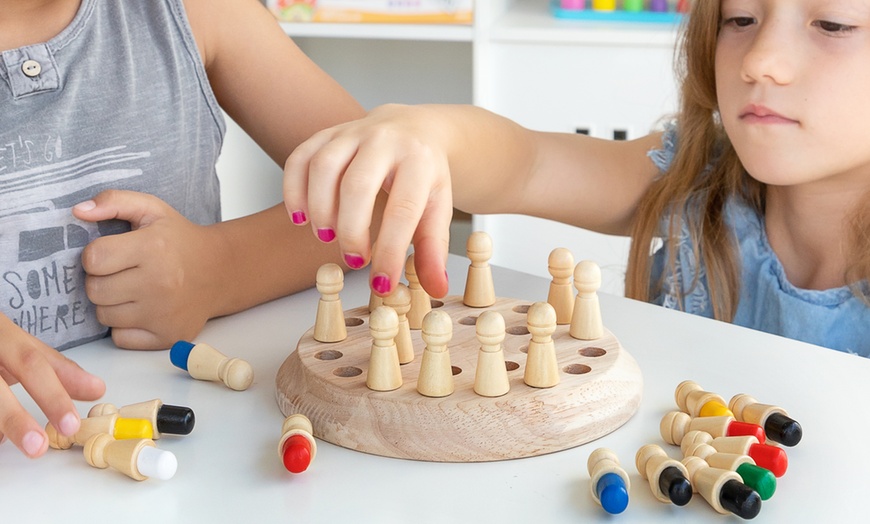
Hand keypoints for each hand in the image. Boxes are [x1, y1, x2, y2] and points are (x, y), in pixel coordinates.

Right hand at [0, 315, 104, 457]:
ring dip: (5, 421)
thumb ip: (57, 368)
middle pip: (7, 377)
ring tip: (25, 446)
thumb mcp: (20, 348)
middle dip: (21, 414)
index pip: (34, 361)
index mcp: (2, 332)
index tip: (72, 424)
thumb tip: (96, 389)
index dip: (53, 393)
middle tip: (43, 444)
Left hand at [73, 190, 221, 349]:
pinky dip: (125, 326)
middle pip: (95, 290)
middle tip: (124, 272)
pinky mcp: (167, 336)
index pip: (93, 259)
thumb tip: (78, 212)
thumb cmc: (180, 240)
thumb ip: (114, 201)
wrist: (220, 271)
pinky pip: (120, 338)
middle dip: (102, 280)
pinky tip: (142, 310)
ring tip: (134, 290)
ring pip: (104, 316)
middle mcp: (160, 283)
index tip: (114, 253)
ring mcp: (164, 313)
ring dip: (112, 304)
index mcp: (153, 248)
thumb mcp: (152, 210)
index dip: (97, 255)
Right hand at [283, 104, 451, 298]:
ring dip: (319, 210)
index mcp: (419, 160)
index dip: (389, 251)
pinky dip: (293, 190)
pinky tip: (300, 217)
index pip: (402, 209)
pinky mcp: (326, 133)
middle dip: (350, 231)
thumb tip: (435, 288)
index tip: (381, 284)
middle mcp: (385, 140)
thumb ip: (433, 249)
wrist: (415, 128)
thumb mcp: (438, 208)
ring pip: (324, 167)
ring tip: (326, 237)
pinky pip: (300, 157)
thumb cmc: (424, 174)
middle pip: (357, 185)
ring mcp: (352, 132)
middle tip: (354, 260)